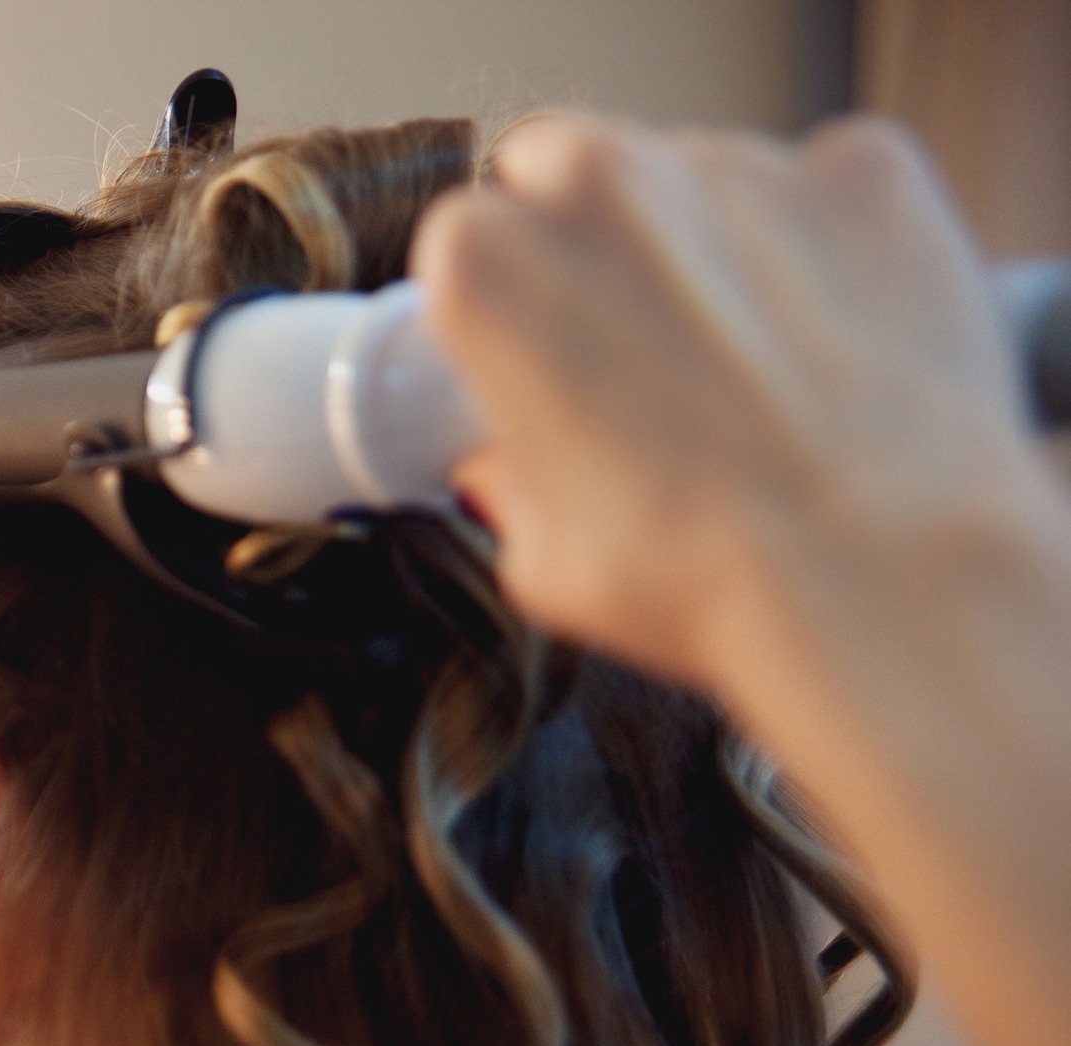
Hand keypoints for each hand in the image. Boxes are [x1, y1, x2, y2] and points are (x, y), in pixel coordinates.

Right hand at [412, 113, 1040, 690]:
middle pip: (571, 170)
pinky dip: (830, 248)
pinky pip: (829, 191)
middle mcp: (600, 184)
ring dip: (711, 245)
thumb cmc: (701, 577)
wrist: (881, 574)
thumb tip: (509, 468)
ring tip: (754, 368)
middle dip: (594, 239)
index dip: (506, 301)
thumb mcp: (542, 561)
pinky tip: (840, 343)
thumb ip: (511, 484)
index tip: (536, 350)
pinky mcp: (861, 171)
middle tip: (636, 346)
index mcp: (488, 267)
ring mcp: (738, 164)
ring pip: (701, 177)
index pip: (468, 239)